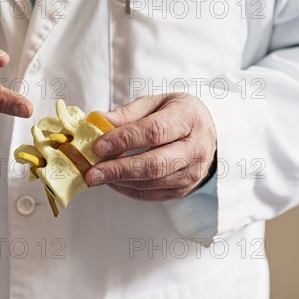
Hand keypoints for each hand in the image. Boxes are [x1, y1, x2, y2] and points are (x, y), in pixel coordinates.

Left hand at [85, 93, 216, 200]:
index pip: (154, 132)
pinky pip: (150, 195)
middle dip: (119, 169)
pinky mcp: (183, 190)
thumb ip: (126, 113)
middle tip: (92, 172)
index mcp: (188, 118)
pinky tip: (112, 181)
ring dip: (119, 180)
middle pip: (154, 164)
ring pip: (151, 182)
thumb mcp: (155, 103)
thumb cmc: (175, 114)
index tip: (99, 146)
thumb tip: (96, 121)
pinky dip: (126, 189)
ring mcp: (192, 172)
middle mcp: (196, 148)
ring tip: (97, 175)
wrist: (205, 134)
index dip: (124, 140)